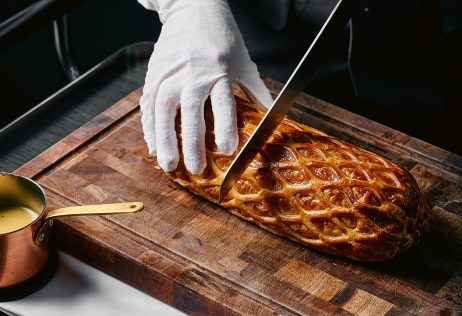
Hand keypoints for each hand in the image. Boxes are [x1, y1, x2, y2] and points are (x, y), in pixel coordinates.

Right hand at [138, 0, 272, 173]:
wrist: (192, 8)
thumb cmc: (222, 36)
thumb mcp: (243, 60)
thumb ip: (256, 89)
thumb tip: (273, 115)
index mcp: (218, 70)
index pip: (222, 104)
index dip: (224, 128)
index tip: (227, 150)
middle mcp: (192, 73)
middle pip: (190, 112)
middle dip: (191, 143)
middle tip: (194, 168)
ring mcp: (170, 74)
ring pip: (164, 110)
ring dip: (164, 139)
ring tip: (168, 164)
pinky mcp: (154, 74)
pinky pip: (148, 103)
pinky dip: (149, 126)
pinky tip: (152, 144)